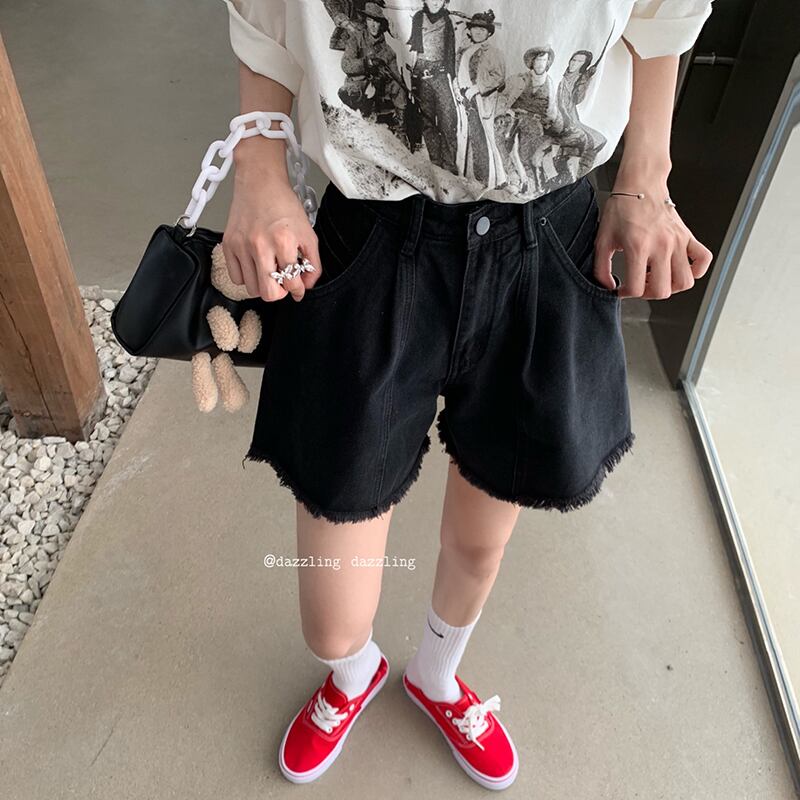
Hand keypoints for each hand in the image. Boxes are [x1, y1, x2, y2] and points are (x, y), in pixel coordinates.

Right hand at [222, 168, 320, 302]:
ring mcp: (241, 246)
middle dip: (279, 293)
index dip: (298, 290)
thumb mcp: (308, 233)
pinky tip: (255, 265)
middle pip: (268, 293)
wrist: (260, 182)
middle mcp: (260, 245)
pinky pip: (235, 277)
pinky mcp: (228, 244)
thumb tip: (306, 285)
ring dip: (262, 284)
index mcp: (283, 241)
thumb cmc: (283, 204)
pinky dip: (246, 276)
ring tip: (269, 270)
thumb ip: (313, 263)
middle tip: (282, 283)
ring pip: (251, 288)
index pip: (291, 283)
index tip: (297, 289)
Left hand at [594, 176, 713, 298]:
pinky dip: (696, 270)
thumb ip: (601, 267)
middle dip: (648, 294)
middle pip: (663, 290)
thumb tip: (608, 286)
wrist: (640, 184)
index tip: (622, 289)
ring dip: (670, 286)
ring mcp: (678, 241)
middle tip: (640, 284)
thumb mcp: (602, 239)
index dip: (626, 294)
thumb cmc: (622, 208)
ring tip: (657, 277)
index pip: (637, 288)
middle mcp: (662, 245)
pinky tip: (679, 269)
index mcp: (638, 246)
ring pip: (685, 281)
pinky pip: (704, 260)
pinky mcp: (688, 236)